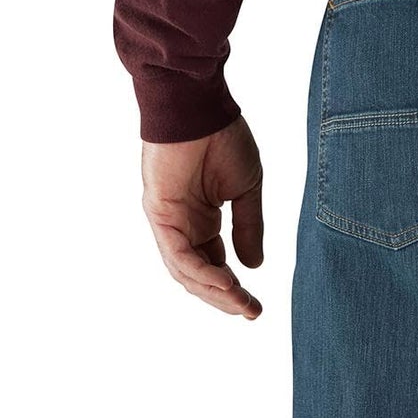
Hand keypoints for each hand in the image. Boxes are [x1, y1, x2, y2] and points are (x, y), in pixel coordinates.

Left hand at [140, 117, 265, 319]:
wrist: (200, 104)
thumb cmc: (222, 138)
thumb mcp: (246, 191)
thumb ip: (249, 229)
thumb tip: (253, 267)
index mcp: (201, 220)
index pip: (214, 266)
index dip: (234, 289)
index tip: (257, 307)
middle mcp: (182, 225)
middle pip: (199, 276)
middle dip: (226, 298)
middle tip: (251, 312)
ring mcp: (168, 221)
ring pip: (187, 272)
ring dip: (215, 292)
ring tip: (241, 304)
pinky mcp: (160, 213)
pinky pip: (179, 254)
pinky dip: (201, 272)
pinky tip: (227, 282)